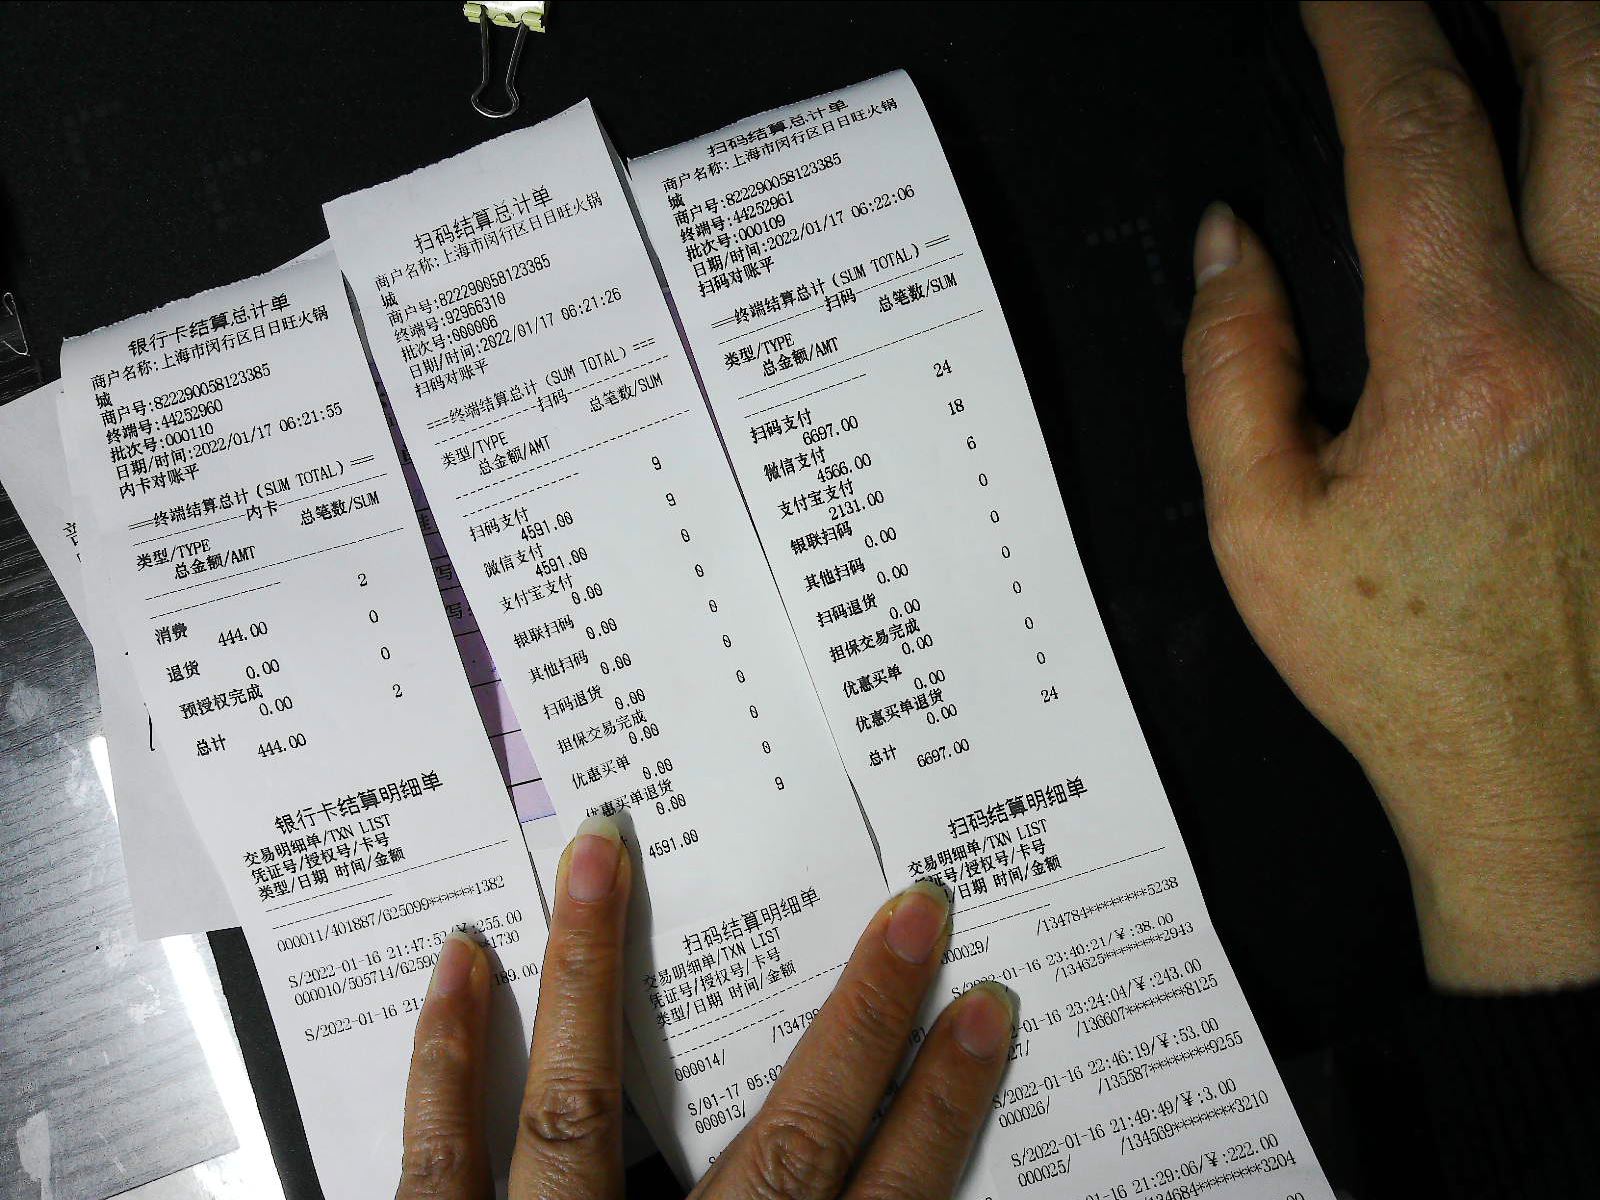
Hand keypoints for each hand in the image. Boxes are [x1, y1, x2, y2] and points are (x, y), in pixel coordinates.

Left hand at [395, 815, 1015, 1198]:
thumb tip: (869, 1178)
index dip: (941, 1108)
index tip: (983, 1012)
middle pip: (788, 1147)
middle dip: (857, 1025)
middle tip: (911, 910)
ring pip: (577, 1108)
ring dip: (595, 972)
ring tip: (603, 850)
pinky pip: (436, 1156)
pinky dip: (445, 1055)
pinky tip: (461, 958)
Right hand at [1183, 1, 1599, 990]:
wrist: (1549, 769)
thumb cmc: (1406, 664)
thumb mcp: (1260, 531)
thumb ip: (1234, 366)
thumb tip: (1231, 245)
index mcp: (1467, 363)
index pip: (1415, 130)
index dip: (1368, 24)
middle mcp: (1595, 336)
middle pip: (1591, 81)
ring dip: (1587, 58)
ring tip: (1529, 28)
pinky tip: (1569, 175)